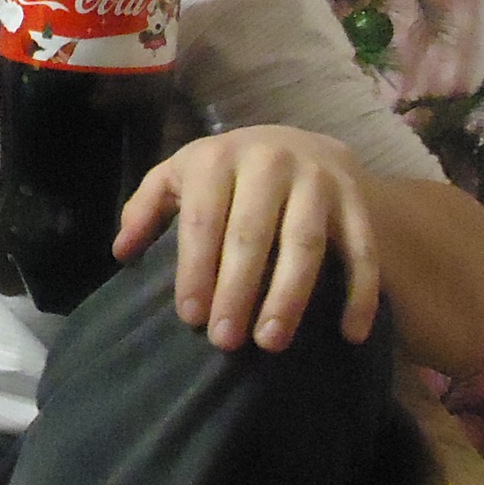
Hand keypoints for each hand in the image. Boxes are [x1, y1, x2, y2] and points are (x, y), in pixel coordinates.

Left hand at [113, 125, 379, 354]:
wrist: (302, 142)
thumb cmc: (227, 172)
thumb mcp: (180, 175)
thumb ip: (146, 208)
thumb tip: (121, 252)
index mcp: (218, 156)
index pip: (203, 219)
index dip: (195, 269)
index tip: (191, 317)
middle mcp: (269, 161)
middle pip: (251, 234)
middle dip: (237, 290)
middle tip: (225, 341)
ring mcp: (318, 179)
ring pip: (305, 243)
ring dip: (289, 296)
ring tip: (271, 341)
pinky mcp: (356, 199)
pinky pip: (362, 250)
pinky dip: (360, 292)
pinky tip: (349, 334)